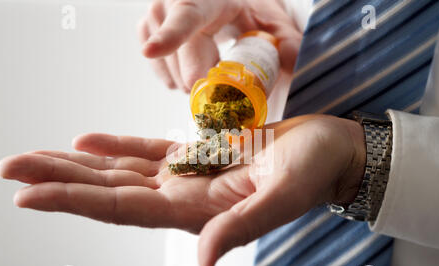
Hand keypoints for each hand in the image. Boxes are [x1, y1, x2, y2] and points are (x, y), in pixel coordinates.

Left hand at [0, 115, 365, 265]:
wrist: (329, 152)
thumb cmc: (314, 171)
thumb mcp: (284, 197)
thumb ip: (243, 227)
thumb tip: (204, 257)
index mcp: (198, 210)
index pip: (123, 208)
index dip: (74, 201)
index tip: (26, 195)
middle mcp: (184, 197)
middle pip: (109, 190)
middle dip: (58, 180)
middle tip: (11, 167)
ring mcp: (188, 175)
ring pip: (120, 170)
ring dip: (77, 164)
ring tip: (36, 155)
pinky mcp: (198, 154)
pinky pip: (146, 151)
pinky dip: (114, 146)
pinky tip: (86, 141)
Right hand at [138, 0, 301, 91]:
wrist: (223, 5)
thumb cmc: (246, 12)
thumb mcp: (272, 21)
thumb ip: (286, 40)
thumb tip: (291, 59)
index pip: (186, 14)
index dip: (170, 35)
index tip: (151, 52)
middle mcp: (174, 2)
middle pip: (178, 55)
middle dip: (201, 79)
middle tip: (222, 85)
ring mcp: (156, 17)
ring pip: (168, 69)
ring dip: (193, 80)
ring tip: (212, 65)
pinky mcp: (147, 31)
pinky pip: (160, 70)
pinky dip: (179, 77)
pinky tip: (196, 66)